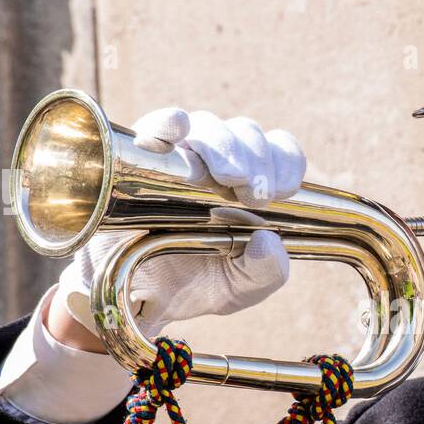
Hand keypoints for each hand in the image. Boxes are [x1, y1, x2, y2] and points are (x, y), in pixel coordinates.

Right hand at [52, 107, 305, 343]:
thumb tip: (269, 241)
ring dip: (222, 146)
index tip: (281, 192)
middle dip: (256, 159)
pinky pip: (155, 127)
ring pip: (208, 127)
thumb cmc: (194, 286)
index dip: (285, 162)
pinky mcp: (140, 156)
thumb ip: (266, 272)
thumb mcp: (240, 289)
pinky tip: (178, 128)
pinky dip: (168, 123)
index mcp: (252, 183)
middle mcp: (220, 162)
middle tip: (256, 193)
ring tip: (227, 178)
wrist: (138, 300)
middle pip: (245, 134)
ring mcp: (180, 155)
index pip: (279, 151)